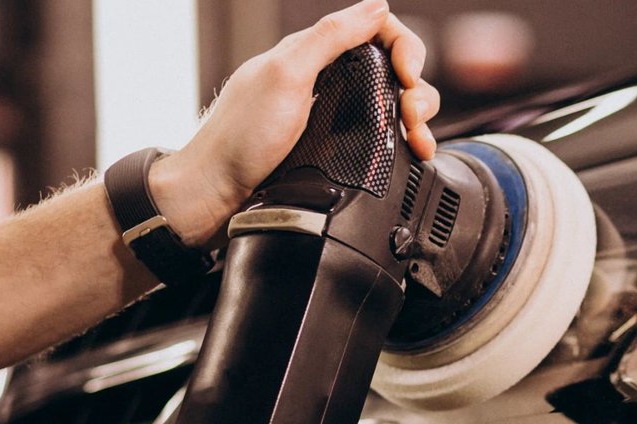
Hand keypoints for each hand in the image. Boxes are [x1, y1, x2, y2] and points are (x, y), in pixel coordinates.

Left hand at [150, 0, 440, 246]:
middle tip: (412, 116)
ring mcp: (336, 116)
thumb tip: (376, 8)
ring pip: (395, 105)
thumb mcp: (286, 75)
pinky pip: (385, 137)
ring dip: (419, 119)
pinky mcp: (339, 149)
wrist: (217, 192)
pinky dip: (406, 142)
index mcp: (315, 54)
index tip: (408, 76)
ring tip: (419, 141)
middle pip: (395, 70)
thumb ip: (330, 38)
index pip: (378, 31)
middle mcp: (329, 81)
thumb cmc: (240, 138)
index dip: (404, 48)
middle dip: (418, 90)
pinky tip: (414, 153)